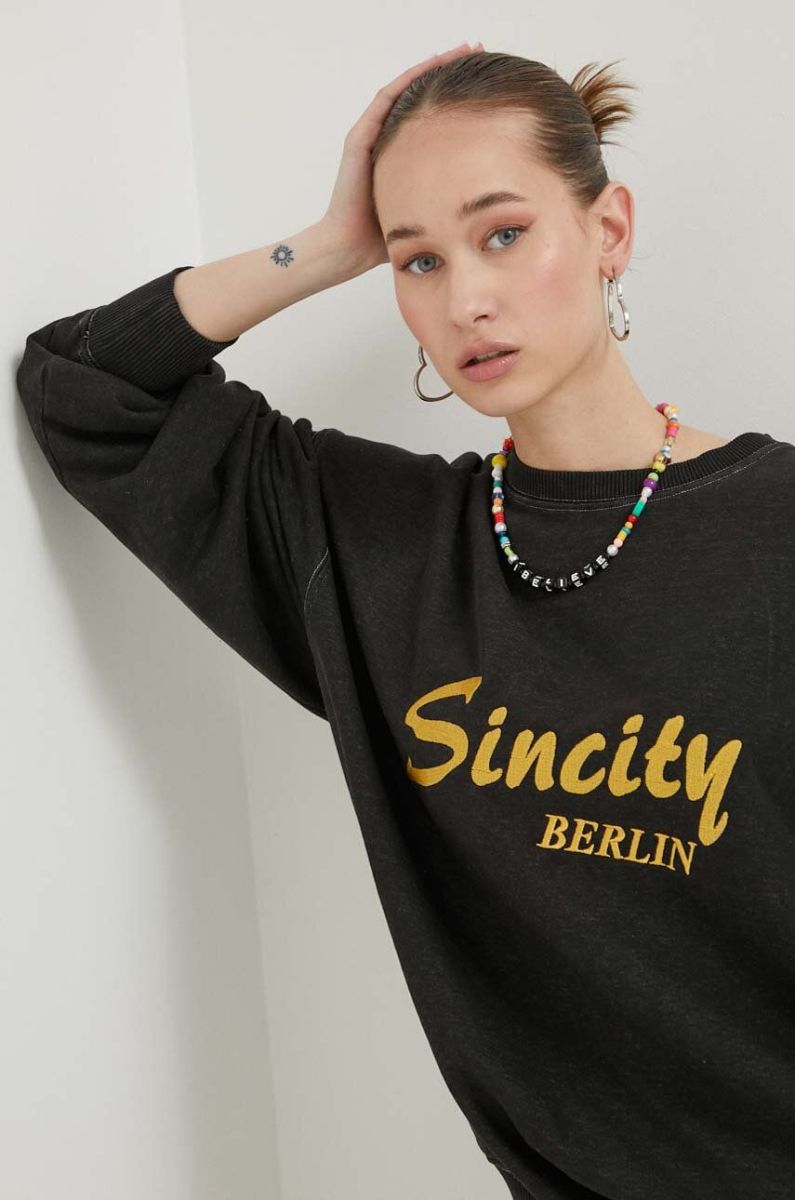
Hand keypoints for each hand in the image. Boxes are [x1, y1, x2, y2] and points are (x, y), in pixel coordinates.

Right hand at [321, 41, 484, 276]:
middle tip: (479, 52)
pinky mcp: (359, 138)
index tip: (489, 83)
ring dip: (432, 66)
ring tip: (462, 50)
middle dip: (449, 72)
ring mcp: (370, 135)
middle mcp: (385, 138)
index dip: (457, 97)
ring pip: (405, 88)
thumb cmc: (384, 239)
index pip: (432, 115)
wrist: (349, 249)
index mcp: (402, 154)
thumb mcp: (427, 211)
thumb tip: (486, 207)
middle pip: (420, 95)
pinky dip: (409, 79)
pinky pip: (386, 99)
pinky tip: (432, 64)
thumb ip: (447, 200)